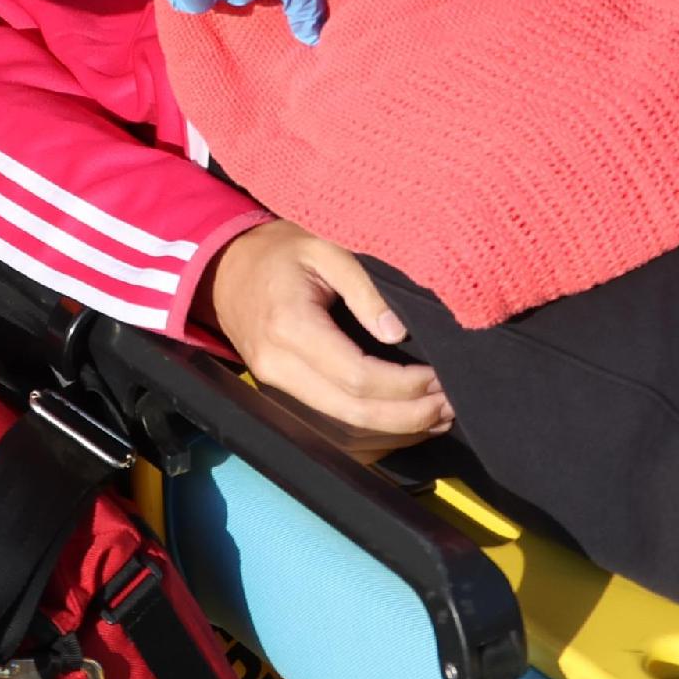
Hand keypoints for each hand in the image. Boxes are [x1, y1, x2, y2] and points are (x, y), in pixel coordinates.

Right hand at [197, 221, 451, 451]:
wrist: (226, 270)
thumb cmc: (279, 250)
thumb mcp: (324, 246)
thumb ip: (364, 288)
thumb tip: (399, 335)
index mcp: (290, 327)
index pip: (356, 376)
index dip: (404, 385)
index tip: (441, 377)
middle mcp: (278, 367)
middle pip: (351, 413)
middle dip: (407, 416)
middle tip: (451, 404)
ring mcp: (276, 387)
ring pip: (342, 430)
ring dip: (395, 431)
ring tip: (440, 416)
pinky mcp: (282, 394)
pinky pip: (331, 427)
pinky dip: (373, 432)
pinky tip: (406, 423)